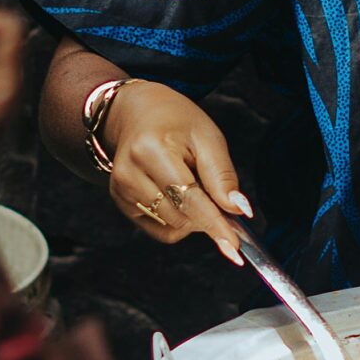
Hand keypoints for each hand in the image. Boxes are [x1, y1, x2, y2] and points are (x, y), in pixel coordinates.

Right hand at [103, 79, 249, 264]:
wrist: (136, 113)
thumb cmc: (175, 122)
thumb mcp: (207, 137)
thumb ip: (222, 176)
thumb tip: (239, 210)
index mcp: (152, 150)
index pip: (189, 198)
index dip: (214, 223)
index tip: (233, 246)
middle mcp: (130, 173)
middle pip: (181, 216)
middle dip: (208, 214)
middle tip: (215, 191)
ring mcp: (121, 190)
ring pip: (171, 227)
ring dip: (192, 217)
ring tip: (189, 183)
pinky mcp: (120, 202)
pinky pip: (159, 230)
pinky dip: (177, 221)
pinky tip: (176, 195)